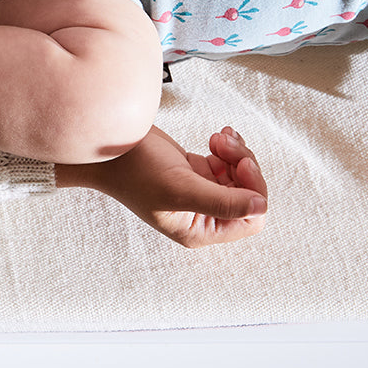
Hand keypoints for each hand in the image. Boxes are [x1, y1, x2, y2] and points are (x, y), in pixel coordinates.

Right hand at [78, 125, 267, 247]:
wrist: (106, 146)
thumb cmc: (133, 170)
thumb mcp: (179, 187)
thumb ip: (222, 202)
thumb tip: (261, 207)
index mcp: (198, 230)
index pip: (250, 219)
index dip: (253, 190)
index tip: (241, 164)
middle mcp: (201, 215)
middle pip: (249, 195)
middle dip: (244, 165)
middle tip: (224, 144)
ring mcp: (199, 192)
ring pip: (240, 177)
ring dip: (235, 153)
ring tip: (216, 138)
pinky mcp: (195, 173)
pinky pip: (228, 164)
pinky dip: (228, 148)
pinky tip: (216, 137)